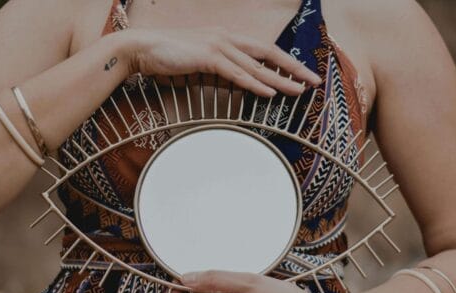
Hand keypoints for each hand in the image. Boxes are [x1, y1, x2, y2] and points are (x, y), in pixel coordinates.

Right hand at [122, 27, 321, 97]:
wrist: (141, 48)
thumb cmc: (169, 57)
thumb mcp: (201, 64)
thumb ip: (221, 73)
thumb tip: (237, 86)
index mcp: (227, 38)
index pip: (263, 51)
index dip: (284, 62)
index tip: (301, 74)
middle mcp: (227, 38)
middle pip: (268, 54)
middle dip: (293, 68)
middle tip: (314, 80)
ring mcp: (218, 45)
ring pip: (256, 66)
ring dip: (279, 79)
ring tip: (299, 90)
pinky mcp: (207, 56)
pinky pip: (236, 73)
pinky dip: (255, 83)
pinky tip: (271, 92)